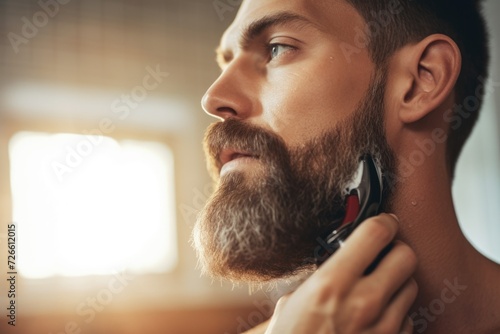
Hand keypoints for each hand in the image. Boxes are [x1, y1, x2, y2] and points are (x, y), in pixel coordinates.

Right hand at [264, 213, 417, 333]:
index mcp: (331, 284)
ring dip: (398, 283)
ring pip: (412, 287)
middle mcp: (363, 303)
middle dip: (397, 251)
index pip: (375, 233)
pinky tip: (379, 317)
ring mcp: (382, 328)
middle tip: (385, 254)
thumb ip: (318, 280)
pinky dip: (398, 313)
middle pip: (406, 257)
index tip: (383, 221)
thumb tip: (336, 264)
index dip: (383, 221)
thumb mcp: (291, 304)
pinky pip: (408, 319)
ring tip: (379, 289)